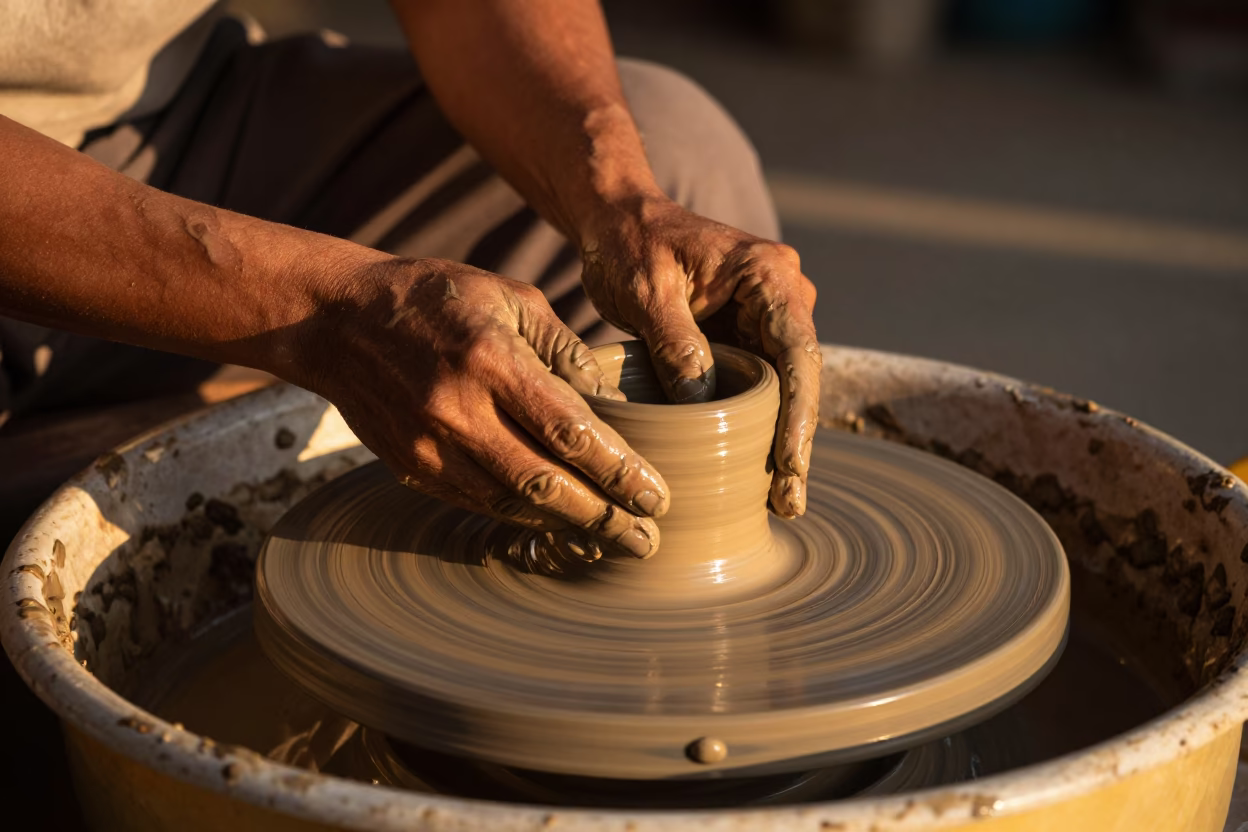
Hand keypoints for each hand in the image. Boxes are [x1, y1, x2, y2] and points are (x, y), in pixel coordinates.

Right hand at [296, 257, 669, 565]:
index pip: (571, 432)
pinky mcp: (412, 467)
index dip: (619, 472)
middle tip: (646, 539)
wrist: (339, 320)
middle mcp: (460, 411)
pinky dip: (524, 518)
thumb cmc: (436, 298)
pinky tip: (558, 524)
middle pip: (546, 484)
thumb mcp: (510, 299)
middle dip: (604, 517)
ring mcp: (431, 446)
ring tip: (613, 540)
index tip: (657, 496)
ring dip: (568, 528)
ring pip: (513, 505)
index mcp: (493, 361)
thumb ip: (564, 350)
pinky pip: (479, 504)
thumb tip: (612, 403)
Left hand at [579, 196, 820, 517]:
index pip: (797, 349)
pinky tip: (759, 474)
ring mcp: (766, 318)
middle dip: (796, 441)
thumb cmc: (630, 244)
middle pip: (800, 377)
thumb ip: (677, 343)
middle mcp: (782, 295)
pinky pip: (760, 387)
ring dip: (782, 442)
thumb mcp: (647, 291)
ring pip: (785, 389)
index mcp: (768, 273)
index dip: (798, 411)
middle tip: (790, 502)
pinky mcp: (745, 338)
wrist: (618, 221)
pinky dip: (759, 427)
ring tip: (782, 502)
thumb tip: (703, 405)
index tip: (788, 461)